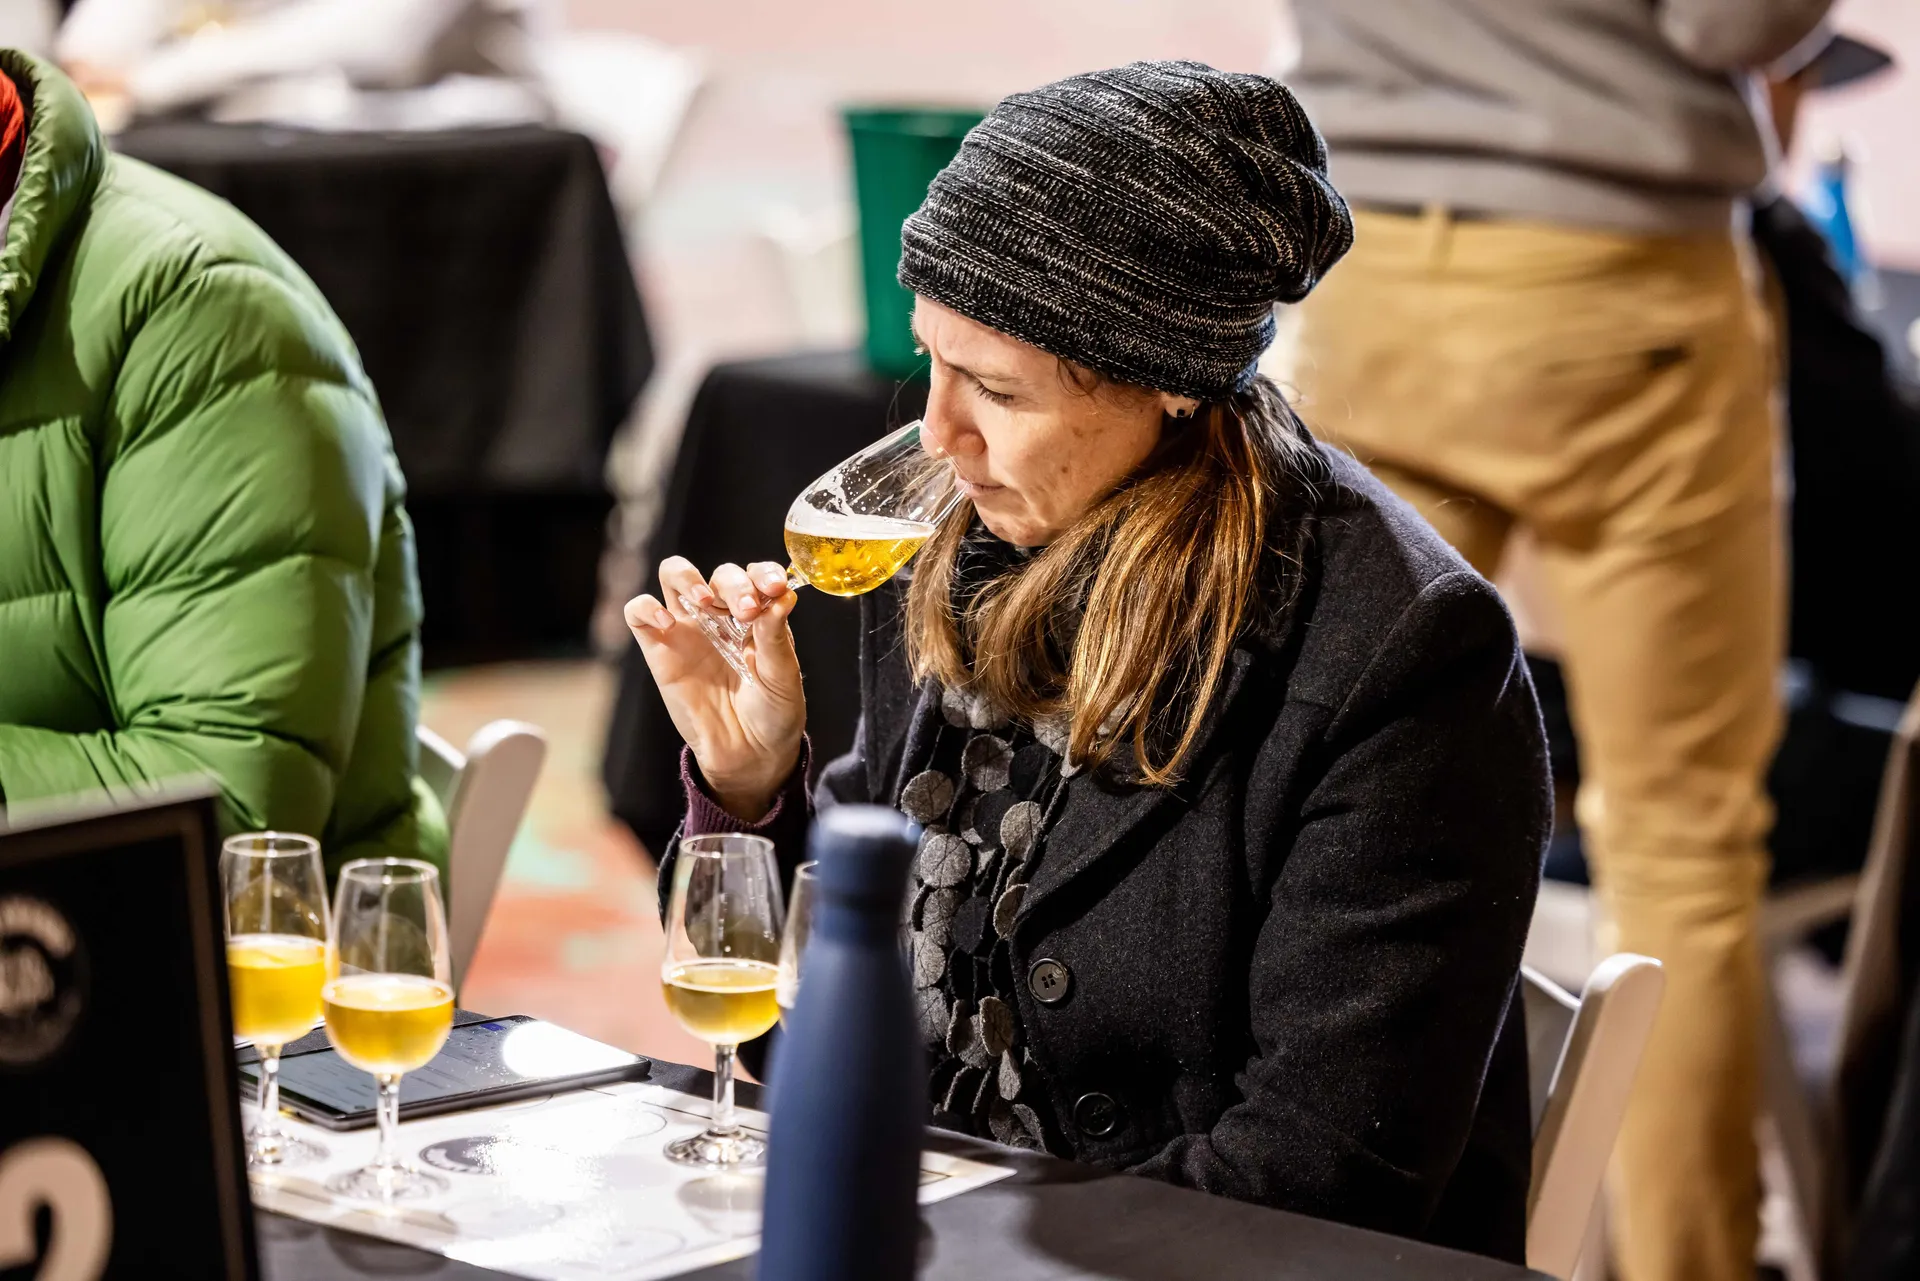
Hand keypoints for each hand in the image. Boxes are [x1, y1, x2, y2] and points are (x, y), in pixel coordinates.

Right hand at [625, 558, 804, 819]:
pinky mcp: (659, 649)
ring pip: (673, 575)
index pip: (755, 574)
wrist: (749, 754)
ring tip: (706, 602)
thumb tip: (782, 597)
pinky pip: (638, 612)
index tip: (774, 589)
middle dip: (734, 584)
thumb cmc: (773, 713)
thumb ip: (776, 637)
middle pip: (719, 574)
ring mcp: (689, 629)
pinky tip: (668, 622)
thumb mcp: (783, 676)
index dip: (763, 573)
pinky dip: (646, 607)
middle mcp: (723, 615)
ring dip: (688, 577)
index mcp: (758, 615)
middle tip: (747, 610)